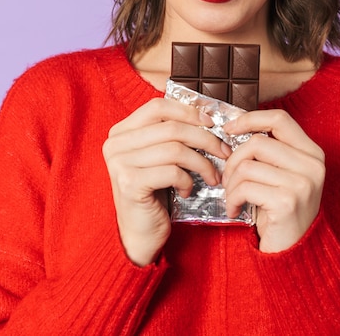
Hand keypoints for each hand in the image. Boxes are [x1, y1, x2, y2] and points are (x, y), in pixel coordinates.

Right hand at [102, 98, 230, 265]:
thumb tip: (206, 115)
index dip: (188, 111)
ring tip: (212, 176)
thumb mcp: (160, 157)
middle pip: (171, 128)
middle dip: (205, 139)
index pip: (158, 106)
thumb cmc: (155, 192)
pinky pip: (172, 171)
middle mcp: (115, 143)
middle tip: (224, 152)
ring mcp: (120, 163)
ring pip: (175, 149)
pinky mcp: (130, 183)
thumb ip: (171, 134)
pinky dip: (188, 180)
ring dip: (202, 163)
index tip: (211, 123)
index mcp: (121, 131)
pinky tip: (188, 191)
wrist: (139, 233)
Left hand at [222, 109, 324, 252]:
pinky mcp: (287, 202)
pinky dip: (233, 198)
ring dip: (232, 183)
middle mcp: (312, 165)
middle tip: (228, 179)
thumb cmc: (281, 211)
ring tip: (233, 197)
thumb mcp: (283, 175)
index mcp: (312, 153)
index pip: (279, 119)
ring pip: (247, 165)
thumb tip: (234, 128)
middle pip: (258, 142)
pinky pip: (245, 187)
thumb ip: (270, 151)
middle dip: (234, 160)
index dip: (250, 119)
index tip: (229, 129)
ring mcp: (302, 183)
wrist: (295, 254)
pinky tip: (235, 209)